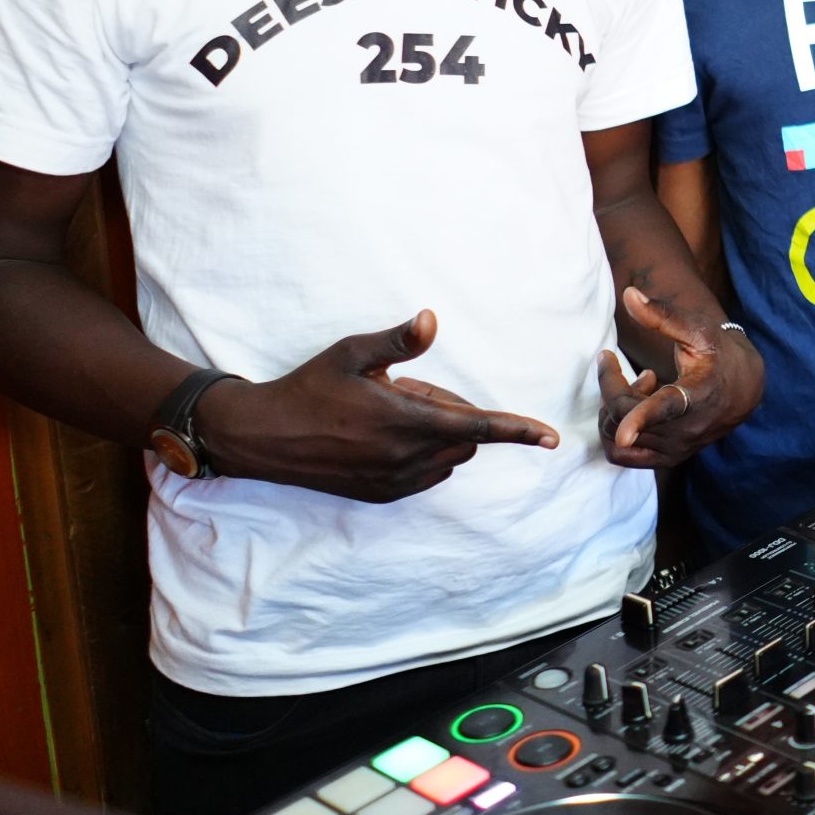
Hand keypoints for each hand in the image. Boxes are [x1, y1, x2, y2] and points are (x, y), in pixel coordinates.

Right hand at [194, 310, 557, 503]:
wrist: (262, 437)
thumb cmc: (309, 387)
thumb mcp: (351, 353)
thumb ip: (397, 340)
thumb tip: (431, 319)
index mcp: (404, 420)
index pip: (477, 425)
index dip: (518, 430)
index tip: (552, 437)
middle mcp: (404, 457)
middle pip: (465, 436)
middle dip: (454, 411)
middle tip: (405, 388)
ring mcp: (393, 482)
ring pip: (448, 456)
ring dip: (438, 433)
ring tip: (388, 410)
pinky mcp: (381, 495)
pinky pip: (426, 473)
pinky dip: (423, 453)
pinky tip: (382, 434)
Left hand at [595, 286, 764, 468]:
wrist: (743, 390)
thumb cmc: (717, 354)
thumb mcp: (697, 329)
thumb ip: (662, 314)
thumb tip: (629, 294)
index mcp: (699, 394)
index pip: (667, 408)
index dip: (642, 419)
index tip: (624, 432)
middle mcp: (687, 429)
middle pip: (623, 415)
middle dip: (610, 384)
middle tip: (613, 361)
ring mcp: (676, 449)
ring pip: (617, 436)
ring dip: (613, 407)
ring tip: (634, 386)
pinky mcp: (667, 460)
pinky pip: (621, 456)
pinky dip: (615, 431)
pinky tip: (632, 409)